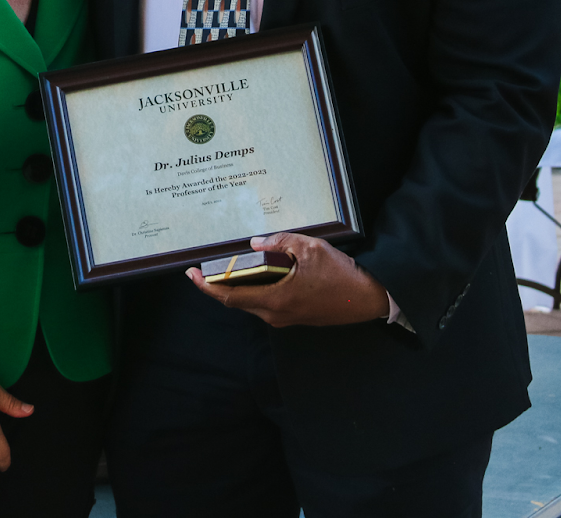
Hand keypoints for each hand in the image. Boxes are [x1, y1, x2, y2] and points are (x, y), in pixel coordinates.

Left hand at [187, 232, 391, 327]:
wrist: (368, 298)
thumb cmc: (341, 275)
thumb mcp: (310, 248)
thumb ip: (279, 243)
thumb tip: (256, 243)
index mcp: (275, 299)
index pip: (231, 296)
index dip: (208, 287)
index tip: (192, 275)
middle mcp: (276, 314)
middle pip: (238, 301)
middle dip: (219, 285)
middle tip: (206, 268)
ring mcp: (285, 318)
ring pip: (251, 302)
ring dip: (238, 286)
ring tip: (230, 267)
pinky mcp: (294, 316)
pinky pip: (266, 303)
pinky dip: (255, 289)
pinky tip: (258, 273)